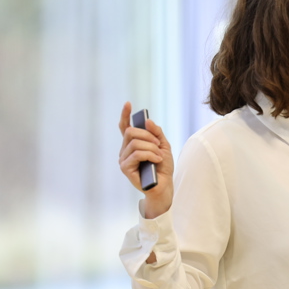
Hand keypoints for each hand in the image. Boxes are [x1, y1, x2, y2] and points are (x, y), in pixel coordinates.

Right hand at [118, 102, 173, 217]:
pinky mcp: (125, 168)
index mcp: (132, 144)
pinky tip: (157, 160)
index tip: (128, 104)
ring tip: (159, 156)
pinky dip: (150, 155)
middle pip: (131, 132)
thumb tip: (147, 121)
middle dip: (148, 136)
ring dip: (151, 148)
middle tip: (158, 144)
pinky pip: (137, 154)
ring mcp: (124, 159)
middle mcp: (125, 150)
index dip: (125, 115)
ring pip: (135, 143)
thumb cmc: (163, 167)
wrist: (165, 185)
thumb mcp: (163, 146)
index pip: (125, 127)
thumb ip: (156, 133)